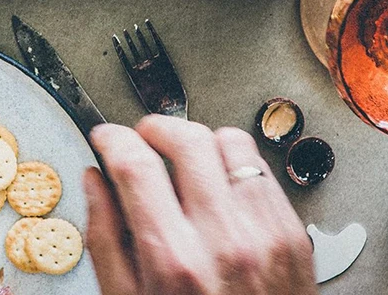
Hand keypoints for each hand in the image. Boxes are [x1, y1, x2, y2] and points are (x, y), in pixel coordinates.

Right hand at [86, 116, 317, 294]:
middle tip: (143, 140)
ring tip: (184, 164)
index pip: (135, 163)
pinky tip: (219, 188)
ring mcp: (265, 233)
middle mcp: (223, 239)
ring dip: (199, 143)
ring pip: (228, 141)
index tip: (106, 138)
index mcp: (175, 260)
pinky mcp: (292, 234)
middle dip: (155, 128)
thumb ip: (106, 239)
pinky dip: (234, 165)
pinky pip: (261, 168)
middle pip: (186, 138)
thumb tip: (95, 180)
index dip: (112, 139)